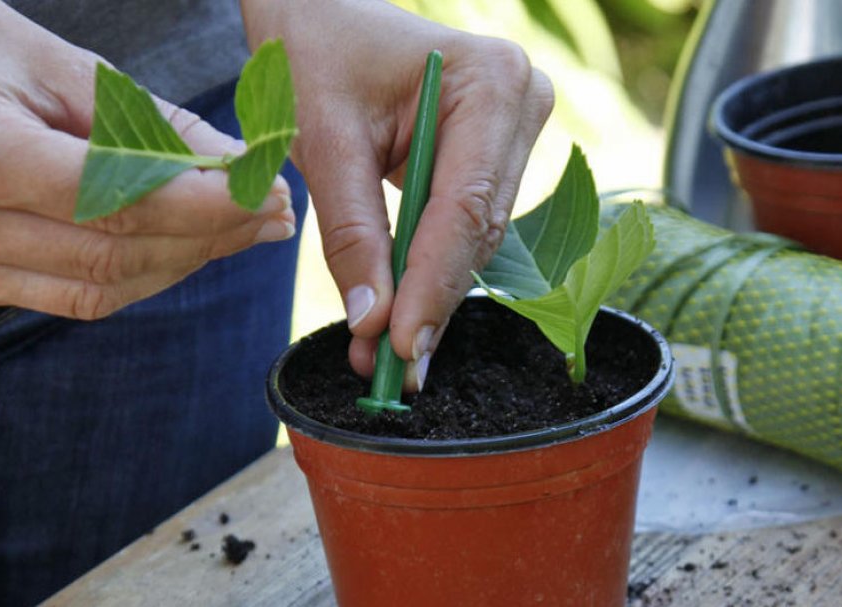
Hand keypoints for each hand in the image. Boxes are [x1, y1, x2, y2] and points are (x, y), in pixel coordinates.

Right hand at [0, 0, 294, 319]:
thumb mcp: (77, 70)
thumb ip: (160, 129)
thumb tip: (248, 174)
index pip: (114, 202)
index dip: (205, 207)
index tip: (271, 195)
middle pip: (111, 256)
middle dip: (208, 239)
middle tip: (273, 217)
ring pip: (98, 290)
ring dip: (182, 264)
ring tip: (242, 232)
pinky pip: (72, 296)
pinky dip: (139, 275)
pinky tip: (184, 246)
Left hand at [243, 0, 552, 388]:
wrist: (324, 12)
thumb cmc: (318, 54)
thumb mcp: (324, 141)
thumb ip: (351, 233)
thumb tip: (372, 324)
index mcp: (489, 80)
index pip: (465, 205)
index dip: (433, 284)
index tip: (401, 348)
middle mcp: (522, 100)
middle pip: (479, 227)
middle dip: (430, 300)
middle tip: (390, 367)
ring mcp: (519, 126)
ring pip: (478, 235)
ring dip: (431, 292)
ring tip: (386, 350)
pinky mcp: (500, 151)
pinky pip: (469, 223)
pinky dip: (433, 267)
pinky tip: (403, 309)